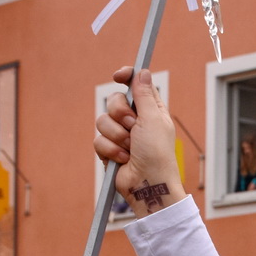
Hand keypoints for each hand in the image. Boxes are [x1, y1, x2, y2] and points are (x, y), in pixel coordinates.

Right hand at [94, 68, 186, 217]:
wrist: (148, 184)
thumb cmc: (157, 153)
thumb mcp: (153, 119)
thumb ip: (144, 95)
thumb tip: (142, 71)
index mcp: (150, 110)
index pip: (134, 85)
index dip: (125, 77)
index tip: (118, 76)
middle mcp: (135, 120)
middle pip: (113, 101)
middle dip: (120, 114)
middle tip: (133, 127)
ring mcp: (121, 135)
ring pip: (102, 120)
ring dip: (116, 136)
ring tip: (130, 149)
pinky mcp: (109, 149)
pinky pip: (98, 140)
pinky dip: (111, 150)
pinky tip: (123, 160)